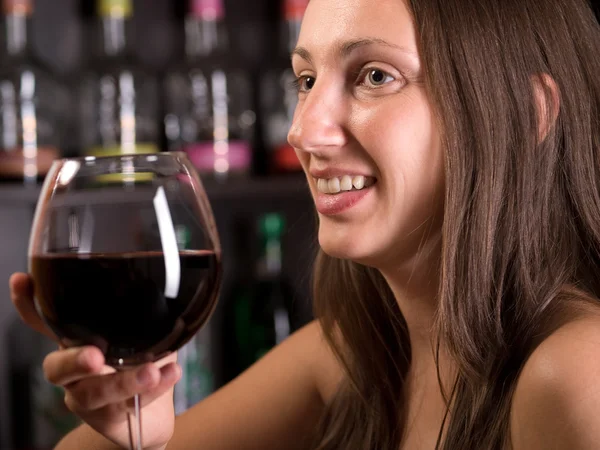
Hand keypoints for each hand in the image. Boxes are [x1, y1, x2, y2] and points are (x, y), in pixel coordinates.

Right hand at [10, 273, 181, 449]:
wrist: (150, 415)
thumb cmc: (141, 365)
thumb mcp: (141, 334)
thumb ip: (140, 315)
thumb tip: (164, 286)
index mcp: (77, 341)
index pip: (45, 322)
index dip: (28, 304)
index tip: (23, 281)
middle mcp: (73, 371)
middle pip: (57, 367)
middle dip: (73, 361)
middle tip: (95, 356)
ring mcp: (86, 397)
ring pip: (93, 393)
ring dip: (124, 381)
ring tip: (152, 372)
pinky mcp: (106, 418)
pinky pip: (125, 405)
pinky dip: (152, 390)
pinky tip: (170, 374)